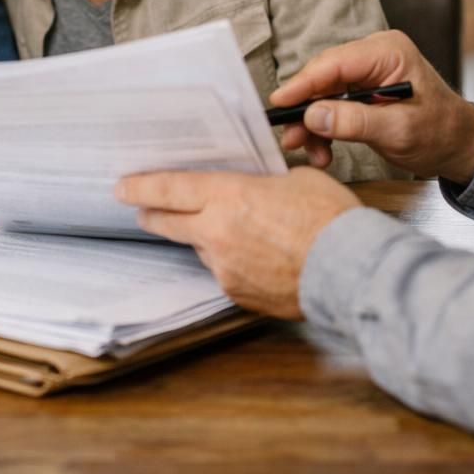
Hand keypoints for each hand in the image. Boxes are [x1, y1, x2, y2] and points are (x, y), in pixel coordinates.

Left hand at [114, 167, 359, 318]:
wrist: (351, 269)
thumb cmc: (330, 220)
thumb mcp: (295, 180)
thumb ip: (264, 184)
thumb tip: (256, 188)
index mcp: (228, 196)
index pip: (169, 189)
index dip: (141, 187)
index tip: (122, 187)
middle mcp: (217, 233)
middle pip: (168, 222)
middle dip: (152, 214)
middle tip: (145, 210)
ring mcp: (225, 267)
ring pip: (201, 247)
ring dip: (207, 238)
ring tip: (238, 232)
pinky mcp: (238, 293)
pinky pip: (224, 271)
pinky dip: (232, 261)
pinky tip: (257, 256)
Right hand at [272, 30, 473, 183]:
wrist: (459, 146)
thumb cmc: (439, 133)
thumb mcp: (398, 130)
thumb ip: (355, 121)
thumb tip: (313, 116)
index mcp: (388, 52)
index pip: (334, 63)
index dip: (303, 83)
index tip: (278, 103)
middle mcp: (375, 54)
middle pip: (323, 76)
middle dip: (305, 109)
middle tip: (289, 137)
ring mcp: (368, 70)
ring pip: (323, 92)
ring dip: (313, 124)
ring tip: (310, 153)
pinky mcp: (362, 88)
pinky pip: (332, 103)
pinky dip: (324, 127)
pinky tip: (322, 150)